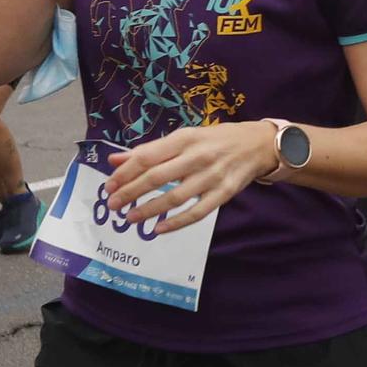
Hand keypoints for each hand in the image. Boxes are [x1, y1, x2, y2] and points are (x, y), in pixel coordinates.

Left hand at [102, 121, 278, 234]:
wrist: (257, 145)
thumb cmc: (215, 140)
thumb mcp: (184, 137)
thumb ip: (150, 150)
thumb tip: (115, 160)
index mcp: (184, 139)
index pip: (147, 157)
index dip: (125, 173)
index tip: (109, 186)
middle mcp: (197, 157)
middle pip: (156, 178)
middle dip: (130, 193)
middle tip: (113, 205)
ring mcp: (212, 177)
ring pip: (174, 197)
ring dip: (149, 210)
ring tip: (130, 218)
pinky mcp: (224, 194)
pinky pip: (197, 213)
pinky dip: (176, 223)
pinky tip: (158, 229)